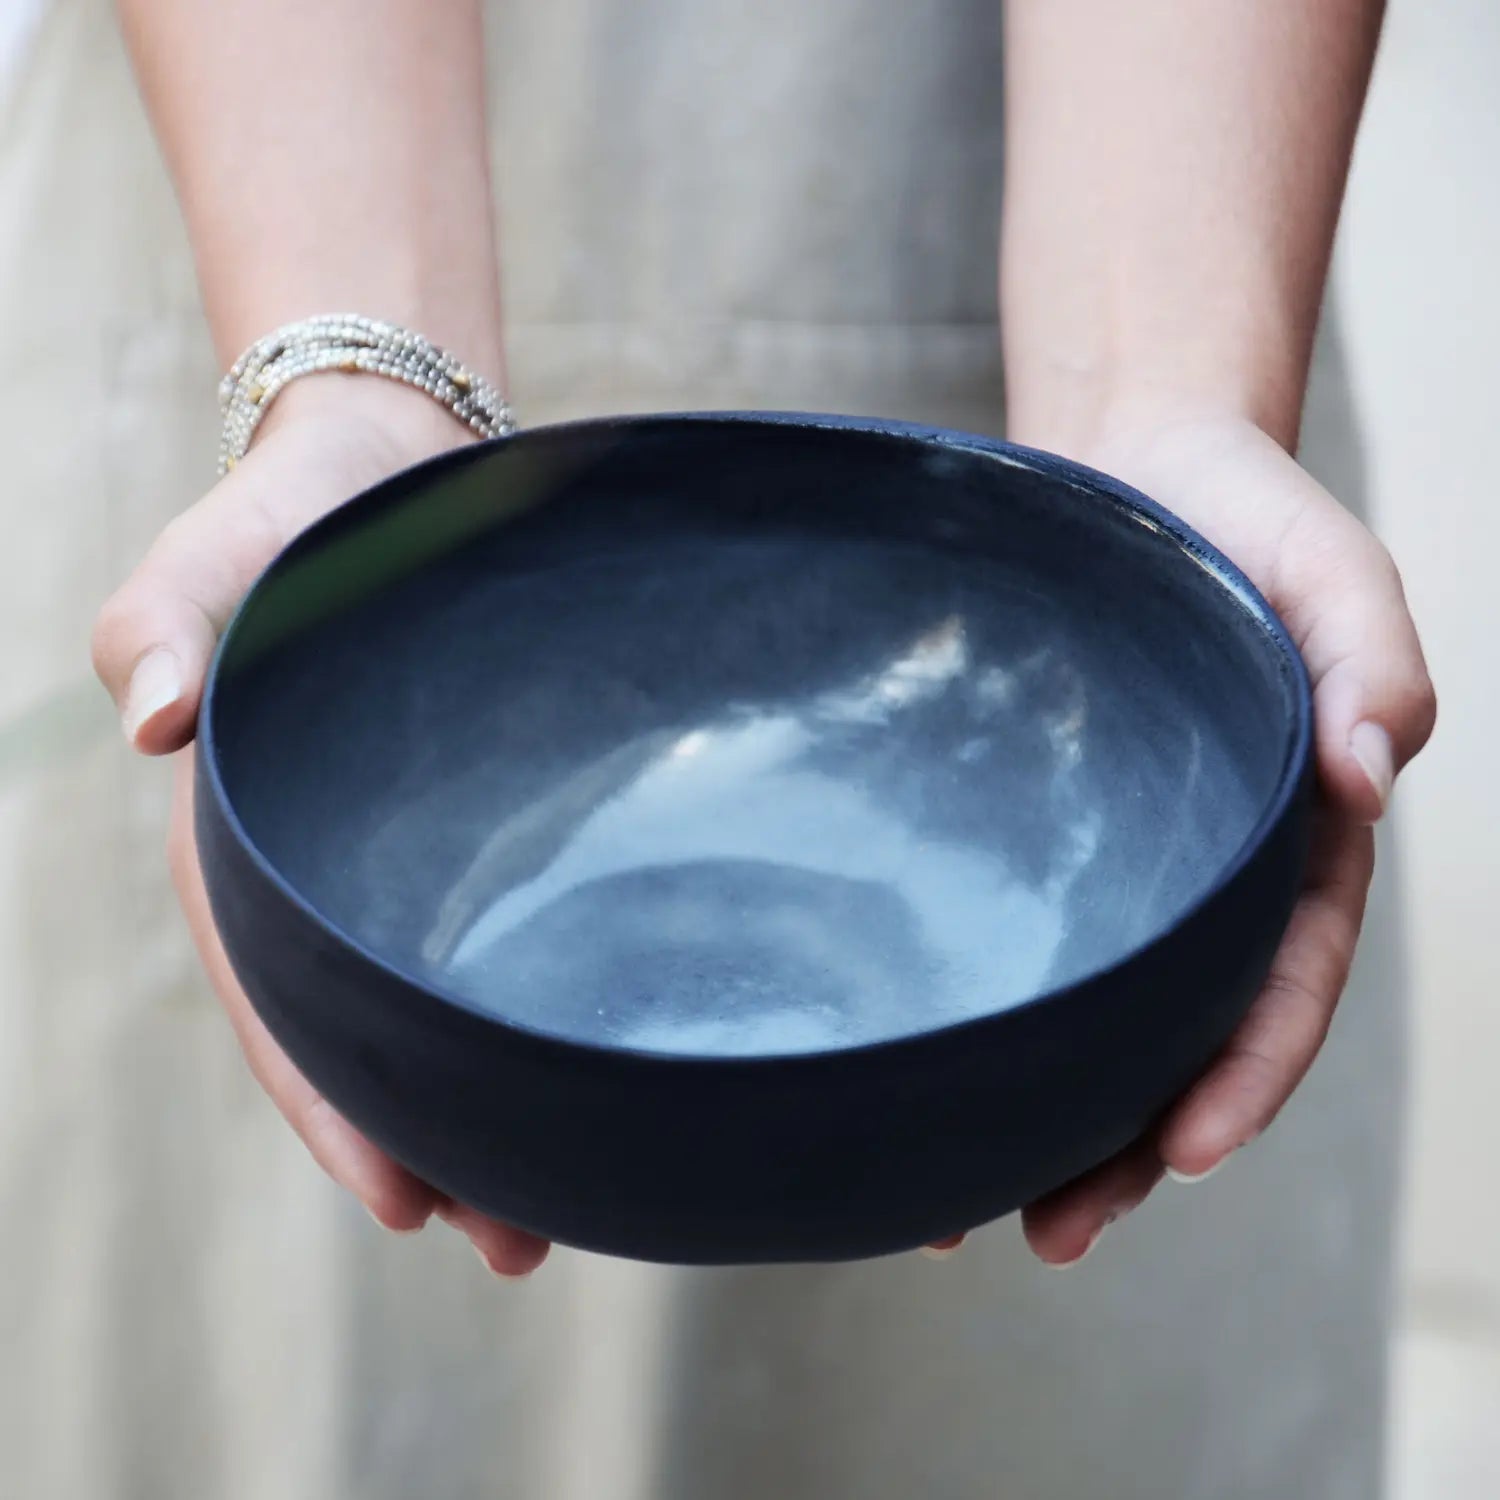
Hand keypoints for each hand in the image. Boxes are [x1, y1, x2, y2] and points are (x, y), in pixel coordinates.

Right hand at [91, 380, 549, 1276]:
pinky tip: (604, 1060)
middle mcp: (343, 865)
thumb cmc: (288, 520)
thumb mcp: (204, 566)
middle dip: (438, 1139)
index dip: (335, 1100)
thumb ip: (163, 628)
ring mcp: (425, 847)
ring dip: (501, 1101)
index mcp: (256, 843)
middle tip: (518, 1240)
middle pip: (382, 1031)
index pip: (289, 996)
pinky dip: (544, 999)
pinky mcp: (504, 812)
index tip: (403, 1194)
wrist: (398, 457)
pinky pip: (515, 922)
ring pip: (452, 1000)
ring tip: (574, 1200)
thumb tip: (151, 720)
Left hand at [1016, 411, 1435, 1265]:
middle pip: (1173, 1041)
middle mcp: (1201, 876)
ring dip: (1037, 1122)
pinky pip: (1012, 943)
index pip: (1278, 988)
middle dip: (1123, 1151)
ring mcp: (1114, 863)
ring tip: (959, 1213)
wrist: (1133, 470)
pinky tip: (911, 1081)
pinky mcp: (1032, 834)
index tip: (1181, 1153)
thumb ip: (1371, 665)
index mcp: (1290, 843)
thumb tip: (1370, 773)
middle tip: (1053, 1235)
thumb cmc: (1245, 524)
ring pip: (1087, 1021)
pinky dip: (975, 1022)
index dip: (1242, 1077)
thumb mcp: (1337, 576)